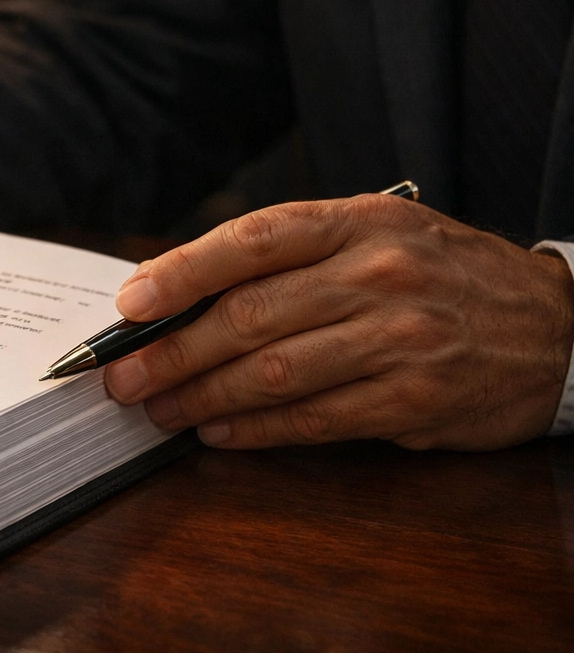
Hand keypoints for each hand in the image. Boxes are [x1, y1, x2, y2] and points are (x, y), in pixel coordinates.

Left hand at [101, 195, 573, 450]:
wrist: (558, 328)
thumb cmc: (443, 277)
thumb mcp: (379, 237)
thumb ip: (293, 260)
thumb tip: (182, 295)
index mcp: (361, 220)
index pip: (252, 239)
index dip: (180, 272)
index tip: (129, 304)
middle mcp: (380, 272)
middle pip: (249, 315)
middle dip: (173, 351)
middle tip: (124, 377)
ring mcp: (401, 337)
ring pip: (273, 372)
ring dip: (202, 396)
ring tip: (159, 409)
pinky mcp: (415, 398)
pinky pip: (313, 419)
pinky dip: (255, 430)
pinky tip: (218, 432)